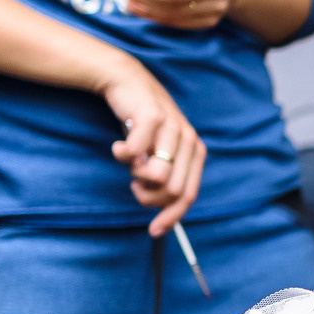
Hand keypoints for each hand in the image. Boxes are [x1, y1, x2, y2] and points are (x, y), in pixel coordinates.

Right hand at [100, 61, 207, 235]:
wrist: (126, 82)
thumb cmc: (142, 123)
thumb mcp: (160, 150)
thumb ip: (167, 175)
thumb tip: (164, 214)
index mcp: (195, 151)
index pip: (188, 195)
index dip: (171, 217)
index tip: (154, 231)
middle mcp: (189, 139)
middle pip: (173, 191)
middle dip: (149, 199)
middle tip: (135, 186)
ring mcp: (172, 127)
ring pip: (157, 176)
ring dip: (136, 176)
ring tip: (131, 163)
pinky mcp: (152, 117)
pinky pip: (134, 154)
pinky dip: (121, 156)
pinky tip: (118, 147)